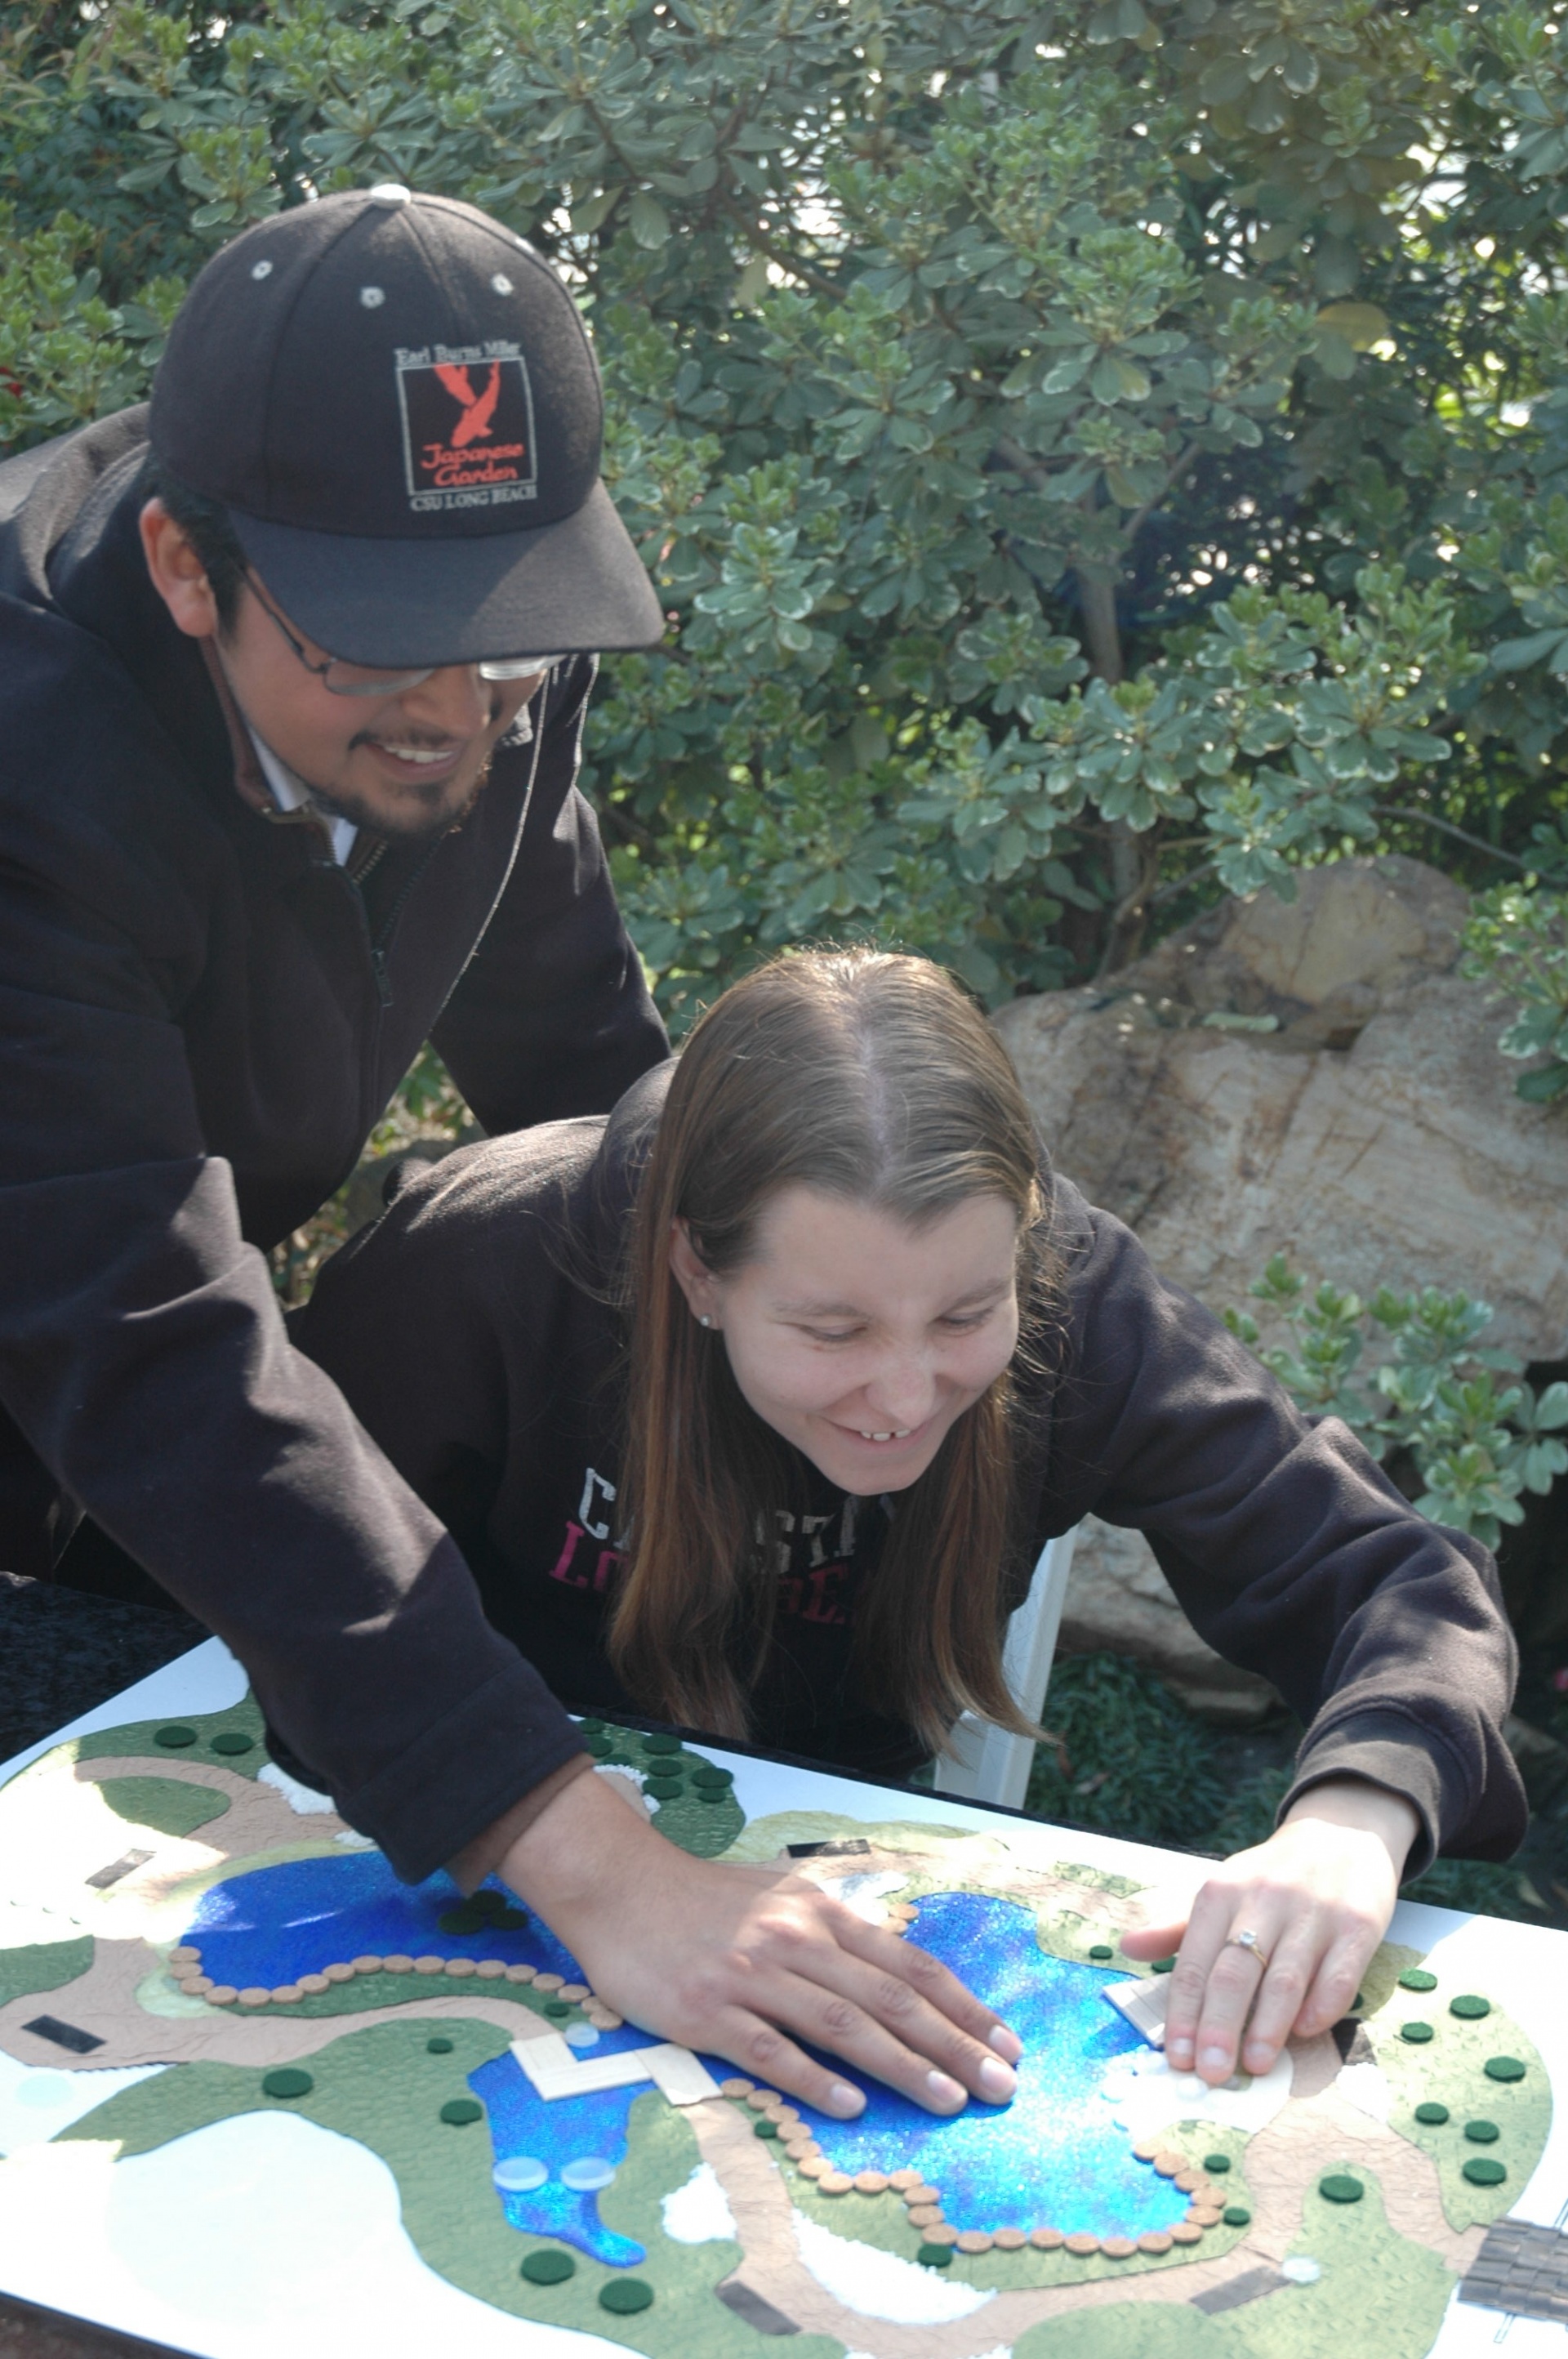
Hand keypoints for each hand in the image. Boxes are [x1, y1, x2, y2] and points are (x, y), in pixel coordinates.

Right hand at [499, 1767, 1021, 2118]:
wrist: (620, 1888)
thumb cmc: (706, 1898)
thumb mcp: (783, 1894)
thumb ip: (836, 1929)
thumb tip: (894, 1965)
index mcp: (821, 1913)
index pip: (908, 1966)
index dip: (962, 2007)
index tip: (1005, 2044)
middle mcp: (796, 1941)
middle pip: (889, 1999)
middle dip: (952, 2046)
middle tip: (999, 2087)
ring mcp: (752, 1976)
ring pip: (842, 2025)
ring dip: (902, 2066)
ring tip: (947, 2103)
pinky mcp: (707, 2011)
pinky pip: (769, 2049)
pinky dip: (813, 2079)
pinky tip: (851, 2106)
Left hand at [1119, 1778, 1418, 2084]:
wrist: (1341, 1836)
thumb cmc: (1270, 1879)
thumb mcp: (1222, 1892)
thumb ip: (1177, 1927)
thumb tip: (1128, 1947)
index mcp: (1221, 1893)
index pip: (1195, 1962)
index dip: (1184, 2013)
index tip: (1176, 2058)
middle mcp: (1264, 1900)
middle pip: (1235, 1972)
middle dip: (1220, 2027)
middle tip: (1211, 2073)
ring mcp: (1313, 1913)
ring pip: (1285, 1978)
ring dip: (1268, 2026)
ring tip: (1255, 2065)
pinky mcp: (1358, 1925)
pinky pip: (1339, 1975)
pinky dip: (1321, 2007)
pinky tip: (1306, 2032)